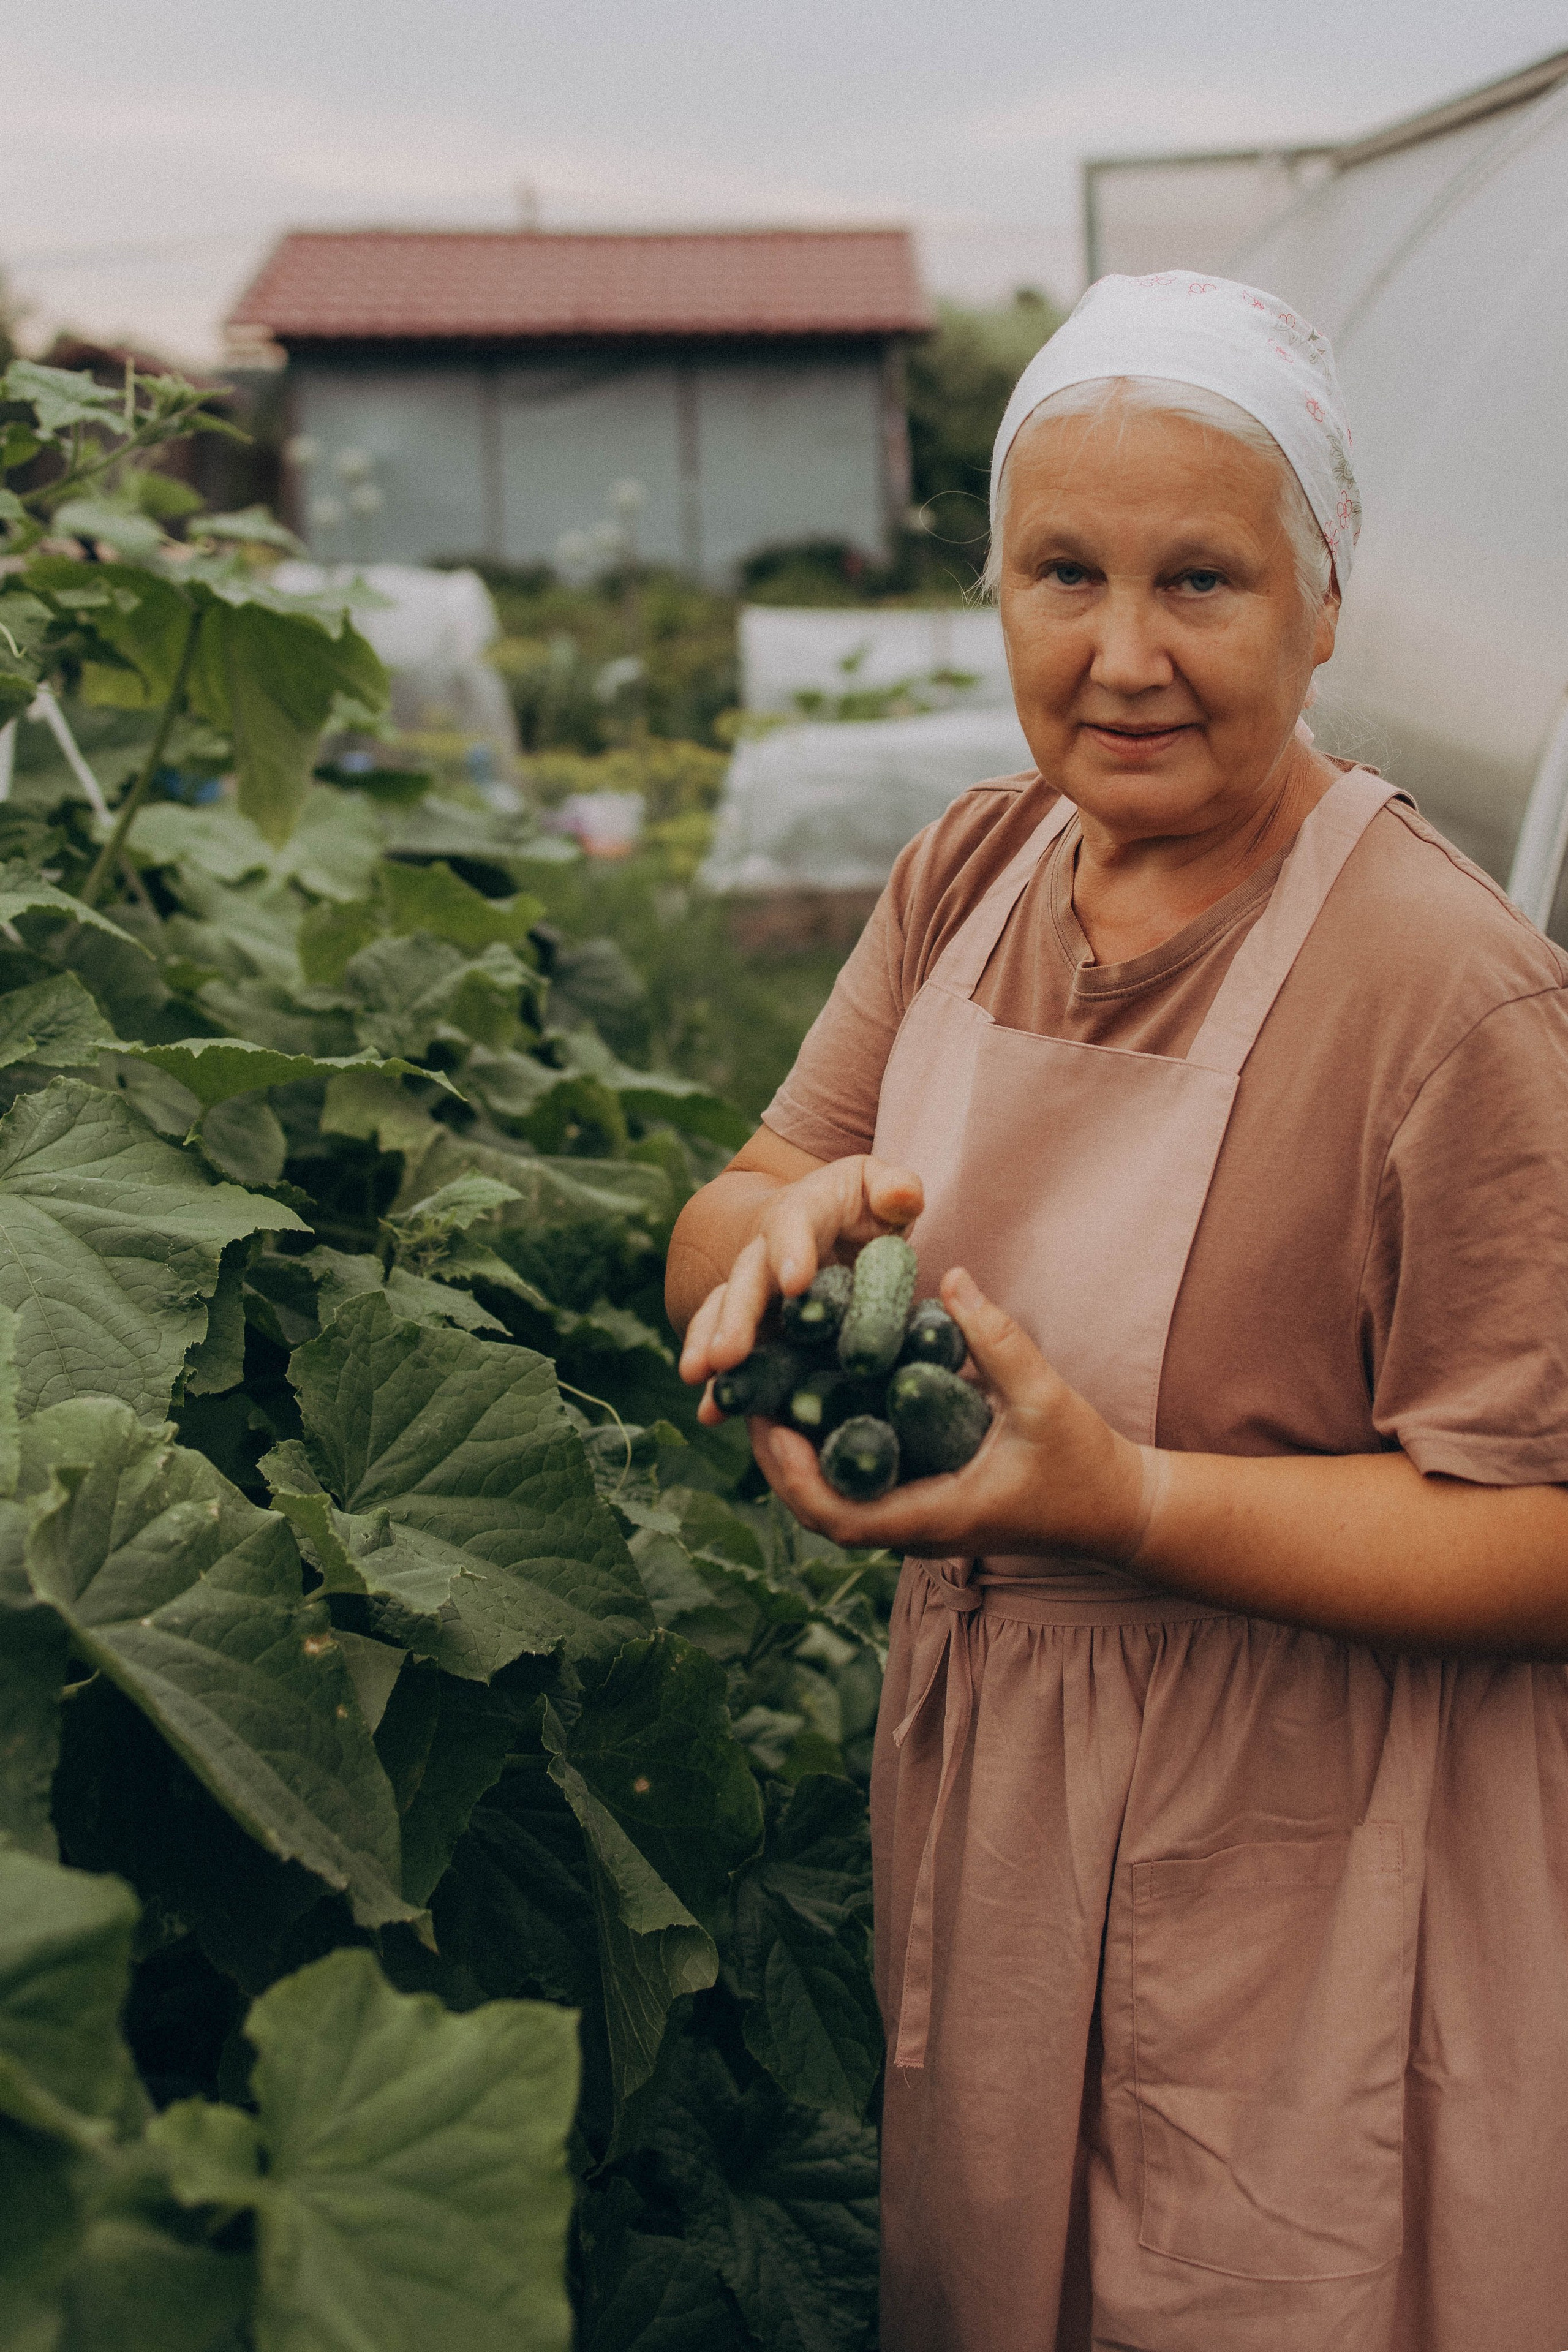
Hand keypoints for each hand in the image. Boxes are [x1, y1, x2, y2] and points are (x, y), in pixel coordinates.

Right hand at [679, 1153, 923, 1408]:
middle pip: (747, 1280)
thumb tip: (903, 1195)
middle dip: (736, 1317)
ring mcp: (756, 1293)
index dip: (792, 1251)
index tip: (796, 1282)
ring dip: (710, 1348)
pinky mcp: (757, 1329)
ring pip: (724, 1316)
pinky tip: (712, 1413)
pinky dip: (722, 1383)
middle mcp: (766, 1253)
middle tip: (728, 1354)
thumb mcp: (880, 1188)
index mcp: (802, 1213)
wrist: (829, 1223)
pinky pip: (735, 1354)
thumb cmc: (861, 1206)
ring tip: (700, 1380)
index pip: (792, 1225)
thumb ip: (894, 1189)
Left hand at [748, 1268, 1149, 1561]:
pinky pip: (863, 1491)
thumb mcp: (1047, 1398)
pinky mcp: (928, 1508)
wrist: (1120, 1511)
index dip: (789, 1472)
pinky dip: (833, 1457)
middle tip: (754, 1395)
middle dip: (778, 1460)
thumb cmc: (1087, 1464)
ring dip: (799, 1460)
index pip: (836, 1515)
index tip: (766, 1419)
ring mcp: (920, 1523)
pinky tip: (823, 1406)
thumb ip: (1000, 1340)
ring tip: (775, 1395)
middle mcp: (917, 1530)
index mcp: (935, 1517)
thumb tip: (950, 1277)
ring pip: (836, 1504)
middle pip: (819, 1512)